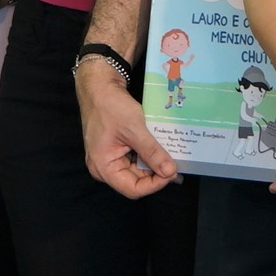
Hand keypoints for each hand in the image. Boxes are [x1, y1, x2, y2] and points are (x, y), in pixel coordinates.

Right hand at [76, 59, 176, 197]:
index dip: (154, 184)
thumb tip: (170, 172)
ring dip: (154, 164)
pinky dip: (148, 155)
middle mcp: (104, 168)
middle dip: (156, 174)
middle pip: (136, 181)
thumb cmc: (110, 106)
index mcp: (104, 167)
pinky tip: (161, 148)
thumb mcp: (134, 129)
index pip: (133, 189)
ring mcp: (110, 158)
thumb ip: (152, 152)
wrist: (99, 86)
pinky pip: (134, 159)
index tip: (171, 172)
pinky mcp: (116, 150)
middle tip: (176, 163)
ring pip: (137, 170)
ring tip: (171, 155)